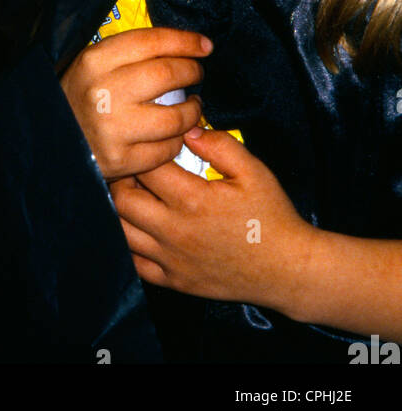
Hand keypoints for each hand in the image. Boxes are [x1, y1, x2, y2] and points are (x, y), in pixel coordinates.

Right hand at [60, 27, 210, 180]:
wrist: (52, 140)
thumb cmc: (80, 98)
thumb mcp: (93, 66)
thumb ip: (130, 54)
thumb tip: (183, 45)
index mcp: (95, 61)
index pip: (151, 41)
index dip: (185, 41)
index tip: (204, 45)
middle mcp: (103, 92)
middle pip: (167, 74)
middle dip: (192, 71)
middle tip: (196, 73)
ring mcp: (113, 128)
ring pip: (175, 116)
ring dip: (193, 110)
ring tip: (192, 106)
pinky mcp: (122, 160)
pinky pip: (168, 148)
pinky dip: (178, 140)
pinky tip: (174, 133)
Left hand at [110, 127, 312, 312]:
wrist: (288, 270)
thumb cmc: (272, 218)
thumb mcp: (254, 171)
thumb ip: (219, 145)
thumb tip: (188, 130)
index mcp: (192, 200)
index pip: (146, 167)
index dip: (144, 150)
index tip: (151, 145)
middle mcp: (174, 231)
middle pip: (122, 199)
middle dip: (122, 178)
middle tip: (135, 169)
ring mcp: (171, 259)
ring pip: (122, 231)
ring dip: (122, 210)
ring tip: (135, 196)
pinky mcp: (175, 281)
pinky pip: (136, 263)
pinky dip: (130, 244)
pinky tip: (140, 229)